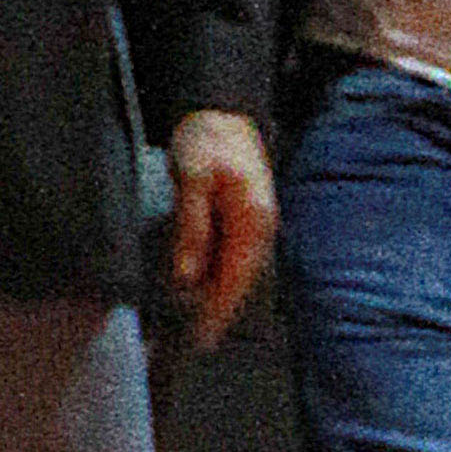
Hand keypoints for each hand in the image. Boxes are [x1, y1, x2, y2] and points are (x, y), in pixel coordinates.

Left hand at [164, 109, 277, 348]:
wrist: (219, 108)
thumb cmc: (206, 138)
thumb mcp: (191, 179)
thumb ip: (192, 228)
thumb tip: (189, 276)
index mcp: (253, 220)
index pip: (235, 278)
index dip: (217, 311)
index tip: (200, 339)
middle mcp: (261, 227)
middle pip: (240, 282)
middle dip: (217, 312)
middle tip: (191, 343)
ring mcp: (257, 223)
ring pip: (238, 273)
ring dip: (218, 297)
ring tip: (195, 324)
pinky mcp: (248, 219)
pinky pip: (234, 258)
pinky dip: (219, 277)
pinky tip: (202, 288)